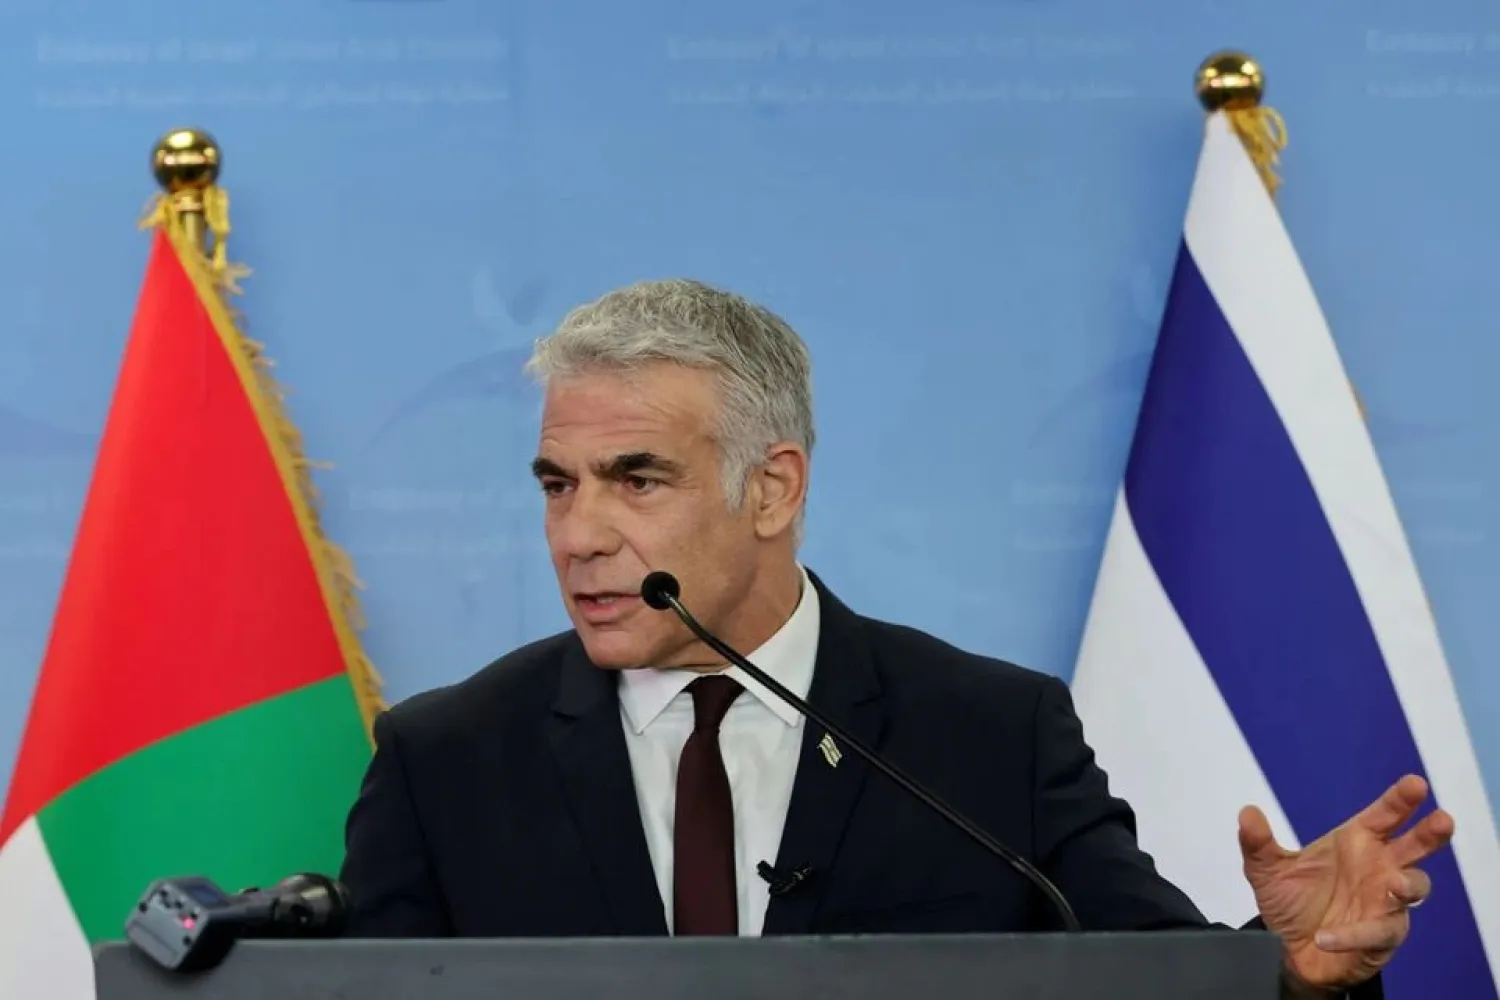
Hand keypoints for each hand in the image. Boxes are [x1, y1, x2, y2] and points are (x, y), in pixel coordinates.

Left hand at [1238, 774, 1452, 991]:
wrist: (1286, 950)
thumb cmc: (1290, 902)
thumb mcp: (1267, 870)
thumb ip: (1258, 842)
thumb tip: (1246, 812)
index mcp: (1357, 842)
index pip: (1384, 816)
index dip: (1400, 800)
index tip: (1414, 784)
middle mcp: (1379, 868)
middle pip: (1414, 847)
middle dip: (1430, 833)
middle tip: (1442, 819)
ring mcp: (1385, 902)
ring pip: (1413, 888)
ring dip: (1407, 885)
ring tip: (1395, 884)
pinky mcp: (1381, 936)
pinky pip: (1378, 932)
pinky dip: (1354, 934)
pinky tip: (1327, 936)